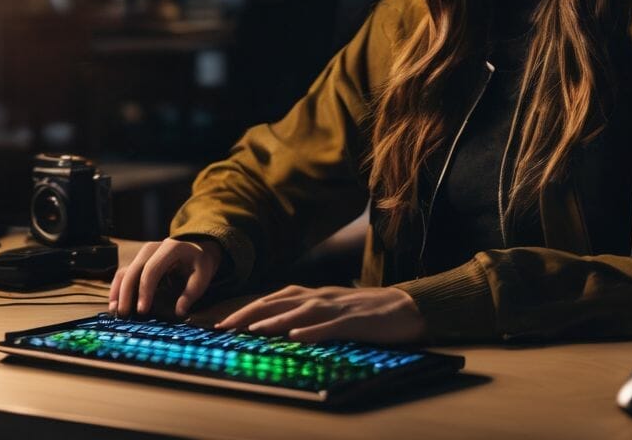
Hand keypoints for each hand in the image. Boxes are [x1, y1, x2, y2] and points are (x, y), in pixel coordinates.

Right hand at [109, 237, 223, 317]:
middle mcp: (152, 248)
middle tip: (124, 315)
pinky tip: (115, 303)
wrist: (197, 246)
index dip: (145, 291)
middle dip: (126, 294)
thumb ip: (192, 292)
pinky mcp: (138, 261)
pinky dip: (118, 288)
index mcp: (170, 248)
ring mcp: (143, 253)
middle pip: (133, 270)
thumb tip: (180, 312)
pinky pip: (124, 273)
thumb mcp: (203, 275)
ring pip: (125, 271)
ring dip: (117, 292)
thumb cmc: (200, 262)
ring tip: (115, 311)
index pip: (152, 270)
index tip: (142, 311)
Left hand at [216, 285, 426, 343]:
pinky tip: (296, 336)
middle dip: (250, 314)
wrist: (408, 306)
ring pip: (301, 312)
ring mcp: (339, 307)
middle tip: (224, 327)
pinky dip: (312, 331)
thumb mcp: (335, 309)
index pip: (274, 299)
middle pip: (280, 302)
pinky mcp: (355, 320)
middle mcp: (322, 297)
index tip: (223, 322)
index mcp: (316, 295)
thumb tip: (282, 326)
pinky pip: (330, 326)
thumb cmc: (370, 312)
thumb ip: (311, 315)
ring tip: (252, 331)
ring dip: (275, 321)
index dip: (248, 309)